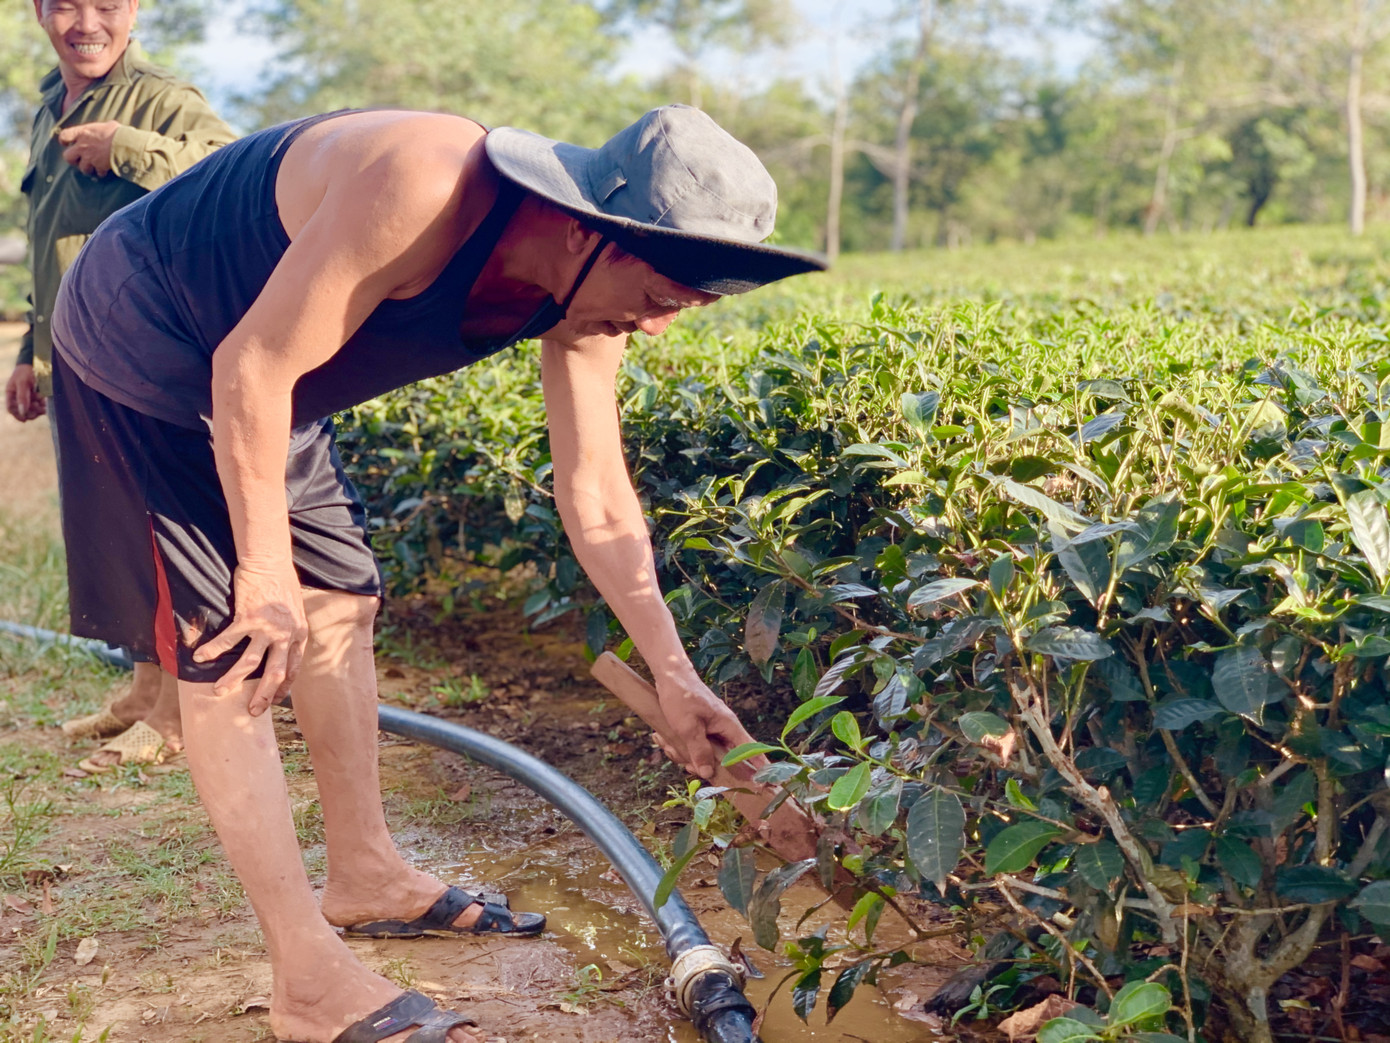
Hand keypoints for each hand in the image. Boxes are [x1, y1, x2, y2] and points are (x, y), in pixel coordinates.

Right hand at [5, 364, 44, 421]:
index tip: (24, 420)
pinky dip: (43, 405)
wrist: (37, 363)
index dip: (17, 415)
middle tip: (39, 406)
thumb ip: (22, 397)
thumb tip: (22, 412)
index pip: (11, 409)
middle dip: (31, 411)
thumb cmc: (26, 371)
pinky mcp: (38, 398)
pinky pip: (40, 407)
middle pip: (23, 412)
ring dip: (38, 409)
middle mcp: (19, 398)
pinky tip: (45, 400)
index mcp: (11, 394)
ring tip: (42, 401)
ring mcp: (29, 398)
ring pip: (33, 410)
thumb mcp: (22, 383)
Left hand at [57, 121, 121, 176]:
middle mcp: (82, 146)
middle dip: (73, 160)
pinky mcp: (99, 166)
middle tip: (79, 159)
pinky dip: (101, 172)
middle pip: (68, 157)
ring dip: (88, 168)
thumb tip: (106, 129)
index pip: (64, 136)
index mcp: (82, 133)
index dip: (63, 140)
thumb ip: (100, 130)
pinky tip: (105, 170)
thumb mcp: (107, 125)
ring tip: (94, 166)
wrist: (125, 144)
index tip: (66, 142)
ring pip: (83, 168)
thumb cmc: (117, 132)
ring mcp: (90, 158)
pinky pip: (98, 173)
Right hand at [194, 562, 307, 713]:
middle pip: (276, 673)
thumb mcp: (294, 609)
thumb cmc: (280, 583)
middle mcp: (287, 634)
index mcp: (300, 633)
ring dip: (233, 679)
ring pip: (250, 662)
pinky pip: (229, 639)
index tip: (273, 699)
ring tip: (219, 691)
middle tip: (252, 712)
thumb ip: (290, 629)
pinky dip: (212, 650)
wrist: (270, 561)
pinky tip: (199, 658)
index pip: (294, 668)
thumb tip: (281, 645)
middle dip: (263, 696)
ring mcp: (268, 627)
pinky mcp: (248, 617)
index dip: (283, 686)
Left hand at [656, 673, 748, 778]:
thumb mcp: (688, 727)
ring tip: (669, 743)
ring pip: (703, 755)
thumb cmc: (682, 698)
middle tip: (686, 764)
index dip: (758, 767)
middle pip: (721, 759)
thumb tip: (708, 774)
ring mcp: (711, 730)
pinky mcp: (699, 730)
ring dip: (684, 754)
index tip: (765, 785)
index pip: (749, 750)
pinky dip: (678, 746)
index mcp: (728, 726)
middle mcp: (723, 730)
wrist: (669, 675)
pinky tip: (665, 738)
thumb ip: (699, 751)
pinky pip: (692, 747)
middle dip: (700, 763)